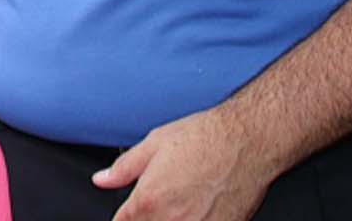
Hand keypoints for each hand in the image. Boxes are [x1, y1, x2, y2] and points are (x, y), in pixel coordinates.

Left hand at [94, 109, 284, 220]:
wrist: (249, 140)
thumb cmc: (206, 138)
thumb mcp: (154, 144)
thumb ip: (123, 168)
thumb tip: (102, 180)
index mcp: (147, 200)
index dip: (124, 219)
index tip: (130, 213)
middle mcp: (171, 220)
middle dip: (145, 220)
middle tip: (158, 205)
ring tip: (179, 207)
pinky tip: (197, 212)